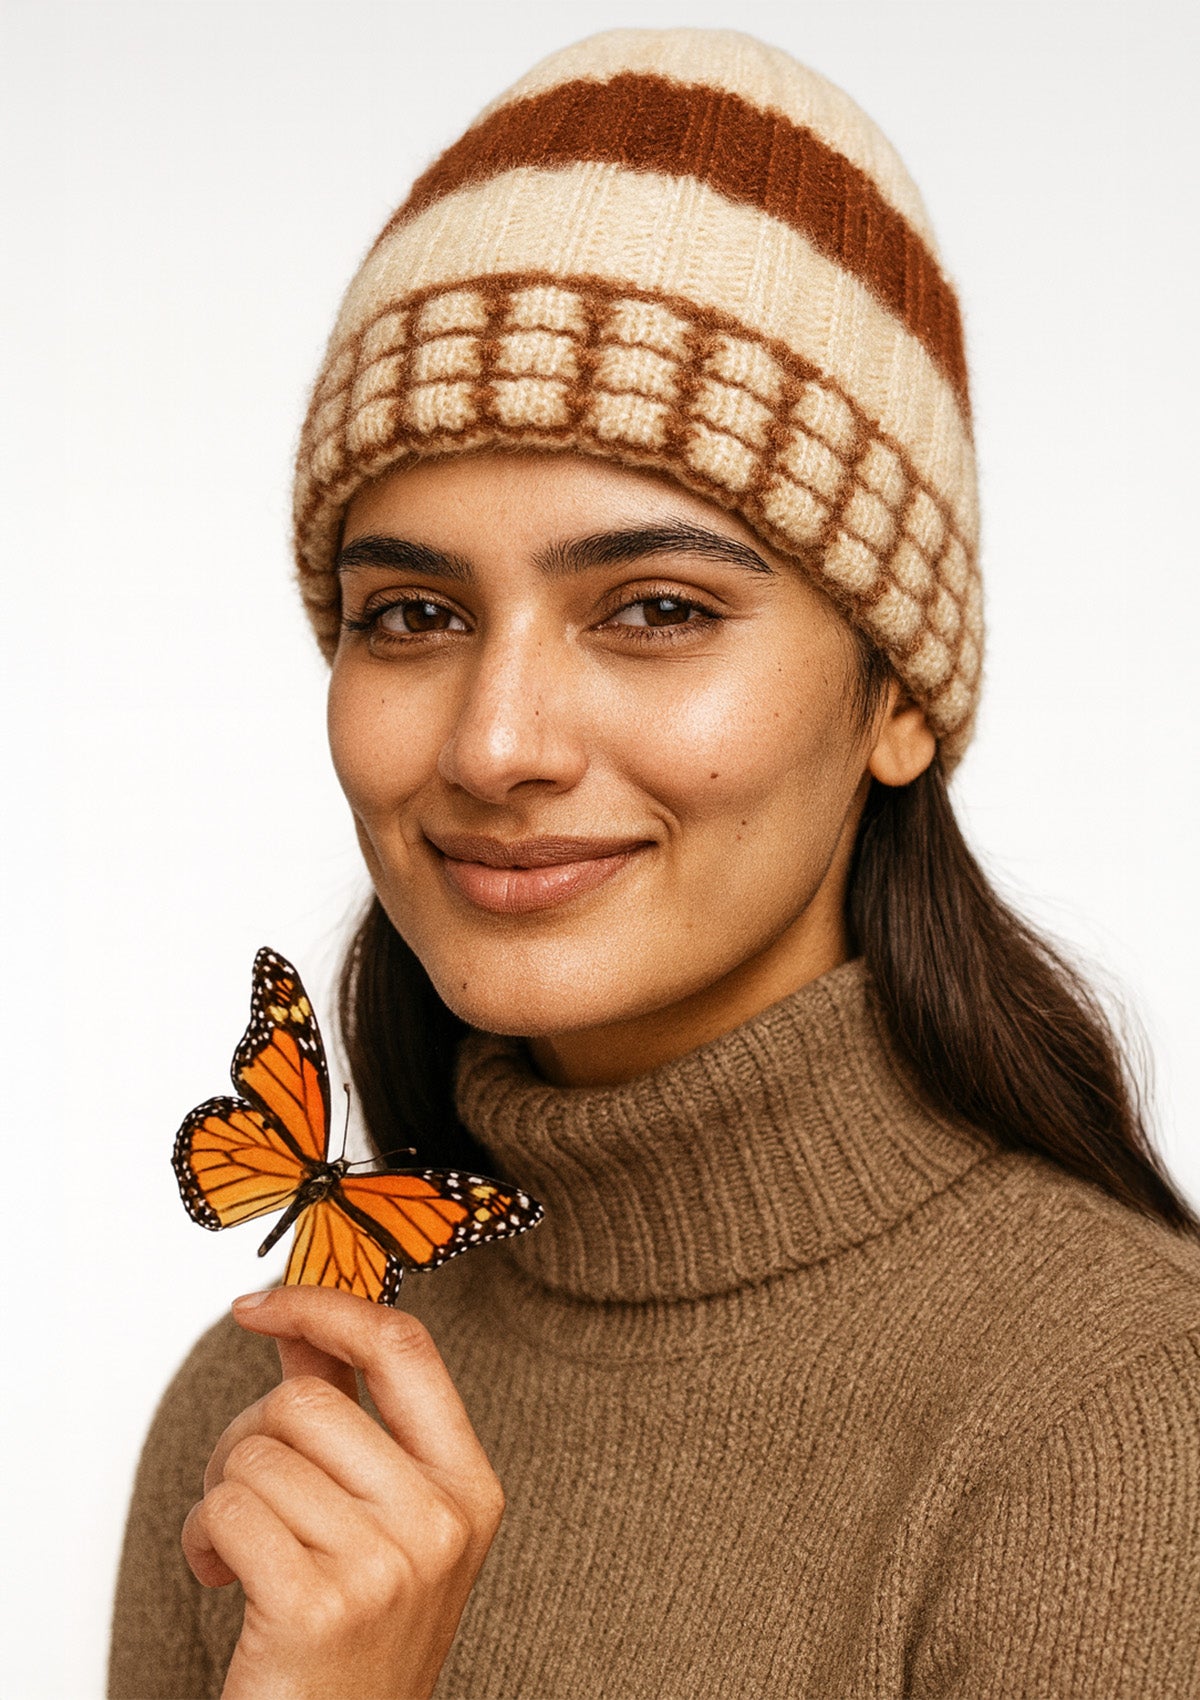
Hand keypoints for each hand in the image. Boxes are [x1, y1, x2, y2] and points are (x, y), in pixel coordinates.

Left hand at [181, 1286, 503, 1699]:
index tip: (261, 1303)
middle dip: (246, 1436)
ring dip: (220, 1497)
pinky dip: (202, 1538)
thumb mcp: (378, 1522)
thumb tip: (297, 1325)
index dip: (326, 1306)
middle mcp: (440, 1521)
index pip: (404, 1348)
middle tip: (241, 1490)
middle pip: (307, 1402)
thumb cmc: (352, 1641)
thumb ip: (345, 1416)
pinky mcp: (318, 1606)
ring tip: (237, 1550)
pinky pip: (228, 1511)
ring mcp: (385, 1565)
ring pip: (257, 1455)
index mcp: (468, 1488)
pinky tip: (220, 1576)